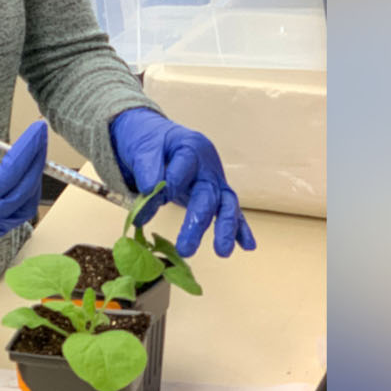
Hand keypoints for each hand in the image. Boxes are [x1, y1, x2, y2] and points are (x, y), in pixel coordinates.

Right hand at [0, 120, 47, 282]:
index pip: (10, 172)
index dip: (28, 147)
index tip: (37, 126)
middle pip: (25, 186)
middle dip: (37, 156)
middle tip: (40, 132)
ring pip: (26, 203)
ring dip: (34, 176)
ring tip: (34, 151)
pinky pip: (17, 215)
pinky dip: (25, 192)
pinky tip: (22, 176)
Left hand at [109, 107, 255, 257]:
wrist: (157, 139)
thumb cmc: (150, 142)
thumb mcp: (143, 147)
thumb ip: (146, 166)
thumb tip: (150, 189)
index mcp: (190, 147)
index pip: (184, 168)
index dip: (169, 184)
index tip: (150, 197)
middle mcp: (207, 166)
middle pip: (207, 194)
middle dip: (197, 222)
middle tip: (185, 248)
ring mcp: (215, 181)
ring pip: (226, 204)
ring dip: (225, 228)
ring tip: (222, 252)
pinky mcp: (216, 195)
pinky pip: (231, 212)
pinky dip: (240, 229)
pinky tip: (247, 245)